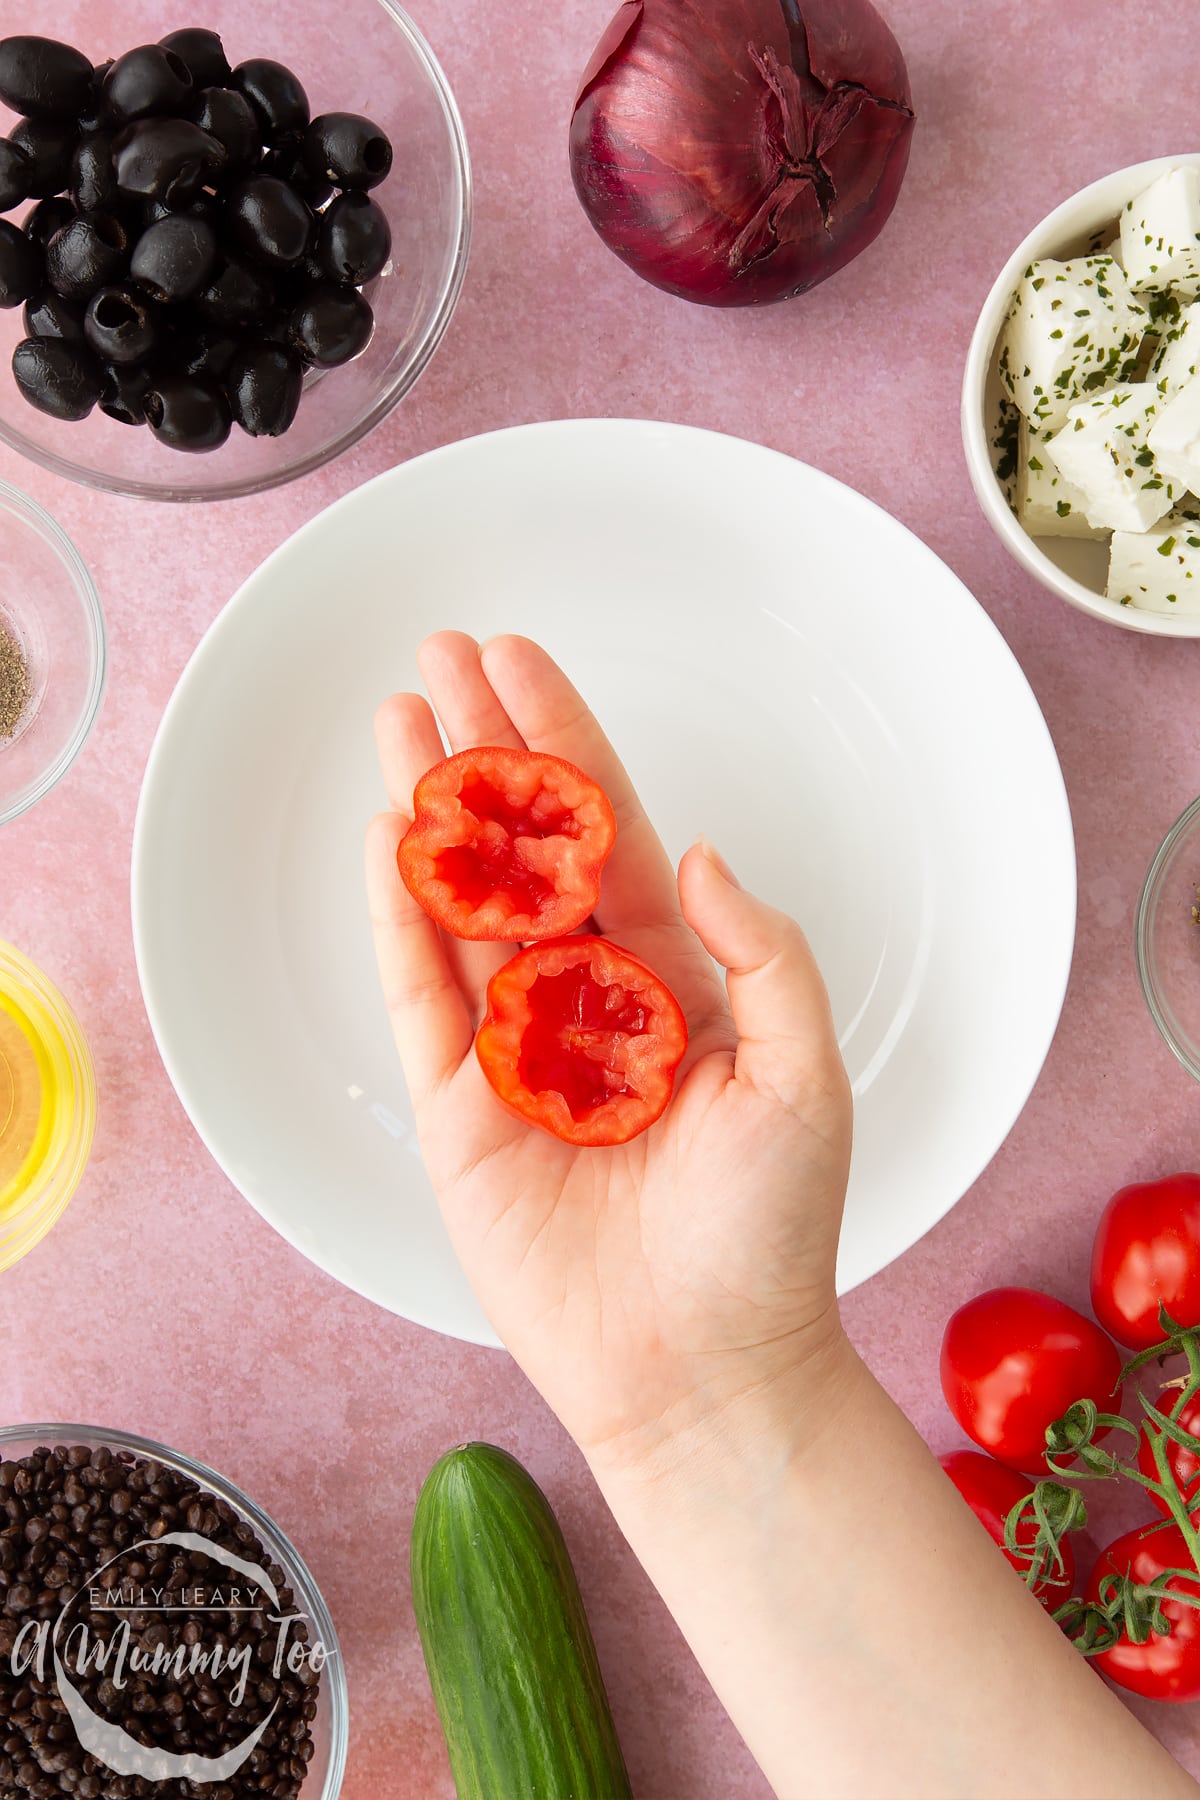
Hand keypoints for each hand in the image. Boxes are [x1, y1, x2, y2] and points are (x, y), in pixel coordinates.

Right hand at [366, 632, 852, 1473]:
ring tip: (397, 717)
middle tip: (441, 655)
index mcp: (672, 980)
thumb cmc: (769, 1233)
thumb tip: (695, 854)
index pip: (610, 834)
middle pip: (523, 846)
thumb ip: (763, 954)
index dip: (568, 743)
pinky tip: (391, 840)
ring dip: (430, 808)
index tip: (525, 663)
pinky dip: (402, 920)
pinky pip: (422, 998)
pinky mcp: (458, 1110)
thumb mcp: (806, 1075)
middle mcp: (587, 999)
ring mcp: (514, 1048)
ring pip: (461, 903)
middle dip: (484, 747)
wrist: (703, 1366)